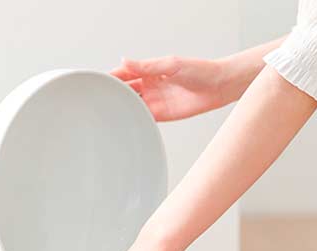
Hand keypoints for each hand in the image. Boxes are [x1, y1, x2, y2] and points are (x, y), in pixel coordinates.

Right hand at [111, 56, 243, 121]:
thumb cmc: (200, 71)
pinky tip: (126, 122)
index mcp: (149, 70)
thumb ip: (147, 66)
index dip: (110, 77)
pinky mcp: (162, 115)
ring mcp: (155, 100)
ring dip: (122, 109)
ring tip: (108, 113)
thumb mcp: (171, 64)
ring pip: (132, 105)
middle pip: (125, 90)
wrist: (218, 87)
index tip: (97, 81)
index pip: (124, 73)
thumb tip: (125, 61)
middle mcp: (150, 85)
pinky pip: (144, 118)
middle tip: (99, 100)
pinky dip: (135, 120)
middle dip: (112, 95)